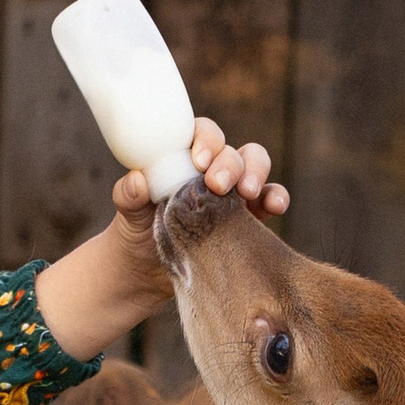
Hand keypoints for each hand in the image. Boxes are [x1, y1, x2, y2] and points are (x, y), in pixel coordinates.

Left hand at [34, 120, 289, 356]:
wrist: (145, 271)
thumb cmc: (135, 231)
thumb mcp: (128, 212)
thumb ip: (128, 195)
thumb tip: (138, 181)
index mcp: (184, 156)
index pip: (203, 133)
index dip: (206, 140)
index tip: (199, 160)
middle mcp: (212, 168)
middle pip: (232, 151)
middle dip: (230, 163)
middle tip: (217, 185)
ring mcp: (233, 192)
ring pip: (255, 167)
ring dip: (256, 174)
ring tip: (249, 192)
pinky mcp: (248, 217)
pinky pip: (269, 200)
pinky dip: (276, 197)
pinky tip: (276, 206)